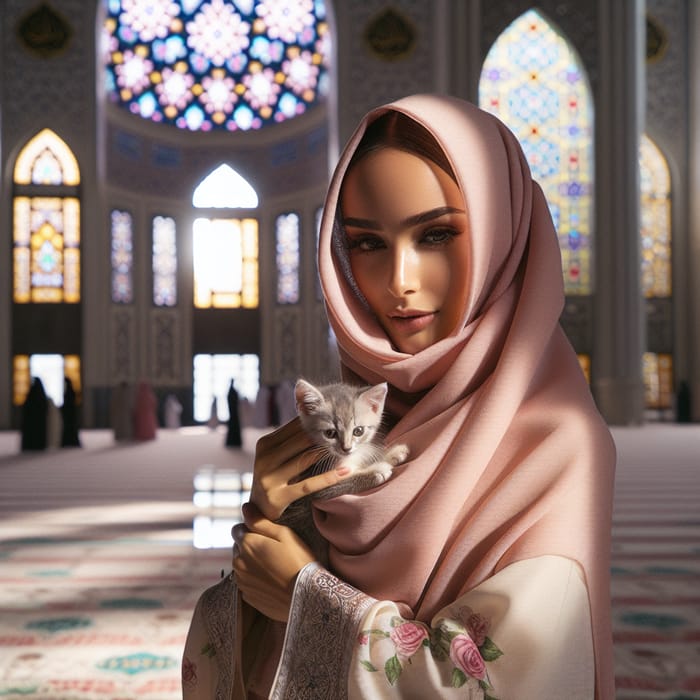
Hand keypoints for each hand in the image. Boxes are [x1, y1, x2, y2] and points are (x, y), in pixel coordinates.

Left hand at [232, 502, 314, 621]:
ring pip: (242, 565)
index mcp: (246, 544)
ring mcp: (241, 581)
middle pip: (239, 547)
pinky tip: (272, 580)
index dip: (251, 529)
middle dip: (251, 546)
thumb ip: (260, 521)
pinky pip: (247, 581)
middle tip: (273, 550)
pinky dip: (255, 579)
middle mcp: (238, 562)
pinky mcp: (247, 596)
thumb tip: (245, 507)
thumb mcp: (285, 535)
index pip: (237, 529)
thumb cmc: (299, 561)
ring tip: (274, 566)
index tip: (267, 535)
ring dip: (252, 563)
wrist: (305, 597)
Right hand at [251, 417, 347, 519]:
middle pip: (301, 441)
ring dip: (327, 453)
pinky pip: (309, 485)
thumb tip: (318, 417)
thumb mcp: (277, 455)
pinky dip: (329, 477)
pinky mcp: (278, 496)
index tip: (336, 420)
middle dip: (324, 436)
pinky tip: (345, 471)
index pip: (295, 427)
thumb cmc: (275, 476)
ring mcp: (269, 478)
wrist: (259, 509)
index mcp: (265, 444)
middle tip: (344, 432)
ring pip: (305, 459)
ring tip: (345, 448)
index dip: (316, 423)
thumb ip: (292, 439)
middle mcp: (264, 458)